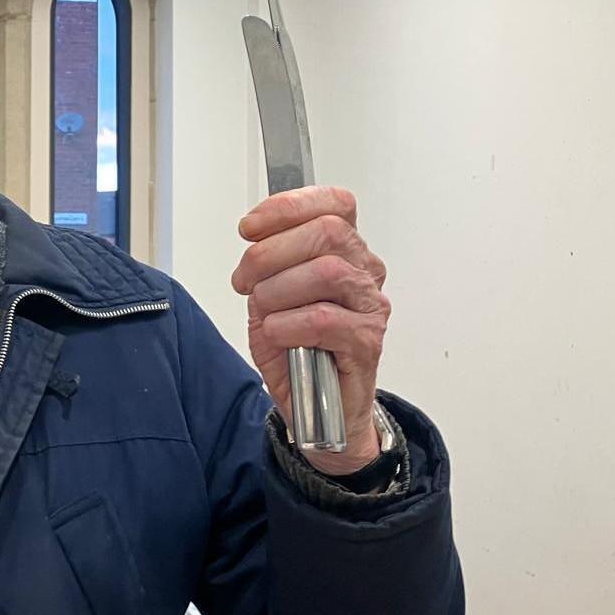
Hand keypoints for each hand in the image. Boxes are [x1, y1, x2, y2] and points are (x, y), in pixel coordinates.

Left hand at [231, 187, 388, 475]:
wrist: (318, 410)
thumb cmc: (296, 350)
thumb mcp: (268, 300)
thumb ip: (265, 268)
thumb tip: (255, 243)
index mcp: (344, 251)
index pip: (335, 204)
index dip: (289, 206)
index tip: (249, 226)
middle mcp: (364, 272)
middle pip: (328, 231)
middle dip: (271, 251)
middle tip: (244, 279)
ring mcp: (369, 306)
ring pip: (326, 272)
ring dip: (278, 289)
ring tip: (263, 312)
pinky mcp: (367, 342)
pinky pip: (324, 319)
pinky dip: (288, 324)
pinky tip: (277, 334)